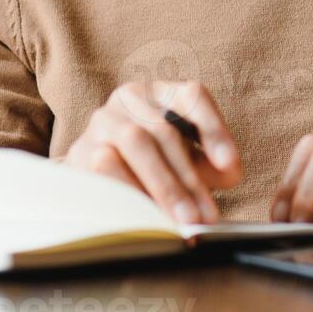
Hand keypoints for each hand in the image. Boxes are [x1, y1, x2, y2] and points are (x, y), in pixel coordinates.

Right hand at [64, 80, 242, 224]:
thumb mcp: (185, 158)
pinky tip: (148, 213)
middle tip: (207, 215)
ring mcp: (104, 119)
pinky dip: (131, 190)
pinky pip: (105, 165)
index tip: (231, 165)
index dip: (214, 130)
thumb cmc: (151, 160)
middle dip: (190, 177)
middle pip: (165, 130)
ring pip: (136, 143)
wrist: (93, 167)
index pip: (193, 96)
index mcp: (164, 92)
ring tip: (185, 219)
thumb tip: (230, 173)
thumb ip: (209, 164)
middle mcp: (131, 97)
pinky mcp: (81, 147)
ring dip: (164, 186)